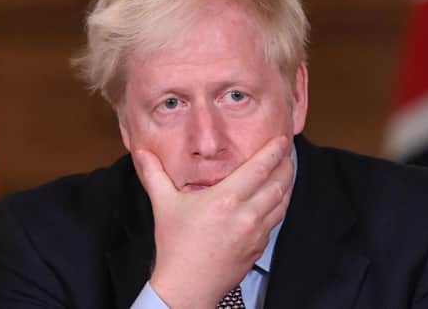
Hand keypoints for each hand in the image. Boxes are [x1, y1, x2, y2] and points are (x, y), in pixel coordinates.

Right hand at [132, 135, 293, 308]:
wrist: (187, 288)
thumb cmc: (175, 246)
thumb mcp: (163, 205)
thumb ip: (154, 174)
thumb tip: (140, 152)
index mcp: (226, 200)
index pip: (260, 168)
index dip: (274, 151)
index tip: (281, 139)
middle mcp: (246, 215)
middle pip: (278, 183)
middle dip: (286, 164)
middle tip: (286, 151)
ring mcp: (256, 233)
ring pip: (282, 202)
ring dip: (287, 184)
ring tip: (286, 170)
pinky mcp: (259, 247)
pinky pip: (277, 220)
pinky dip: (280, 205)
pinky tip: (276, 198)